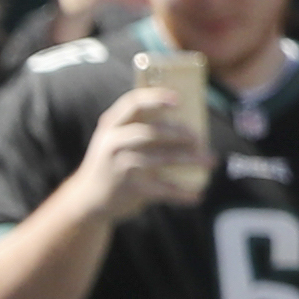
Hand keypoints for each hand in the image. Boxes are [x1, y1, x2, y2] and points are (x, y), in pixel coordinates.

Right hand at [76, 75, 214, 219]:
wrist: (87, 199)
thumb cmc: (111, 163)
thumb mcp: (115, 141)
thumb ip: (138, 128)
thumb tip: (185, 121)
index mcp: (111, 126)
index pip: (133, 103)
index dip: (157, 98)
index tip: (179, 99)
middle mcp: (114, 143)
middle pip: (152, 132)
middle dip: (180, 133)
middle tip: (199, 137)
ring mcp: (121, 166)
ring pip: (163, 159)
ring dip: (191, 159)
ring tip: (211, 160)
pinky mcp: (130, 188)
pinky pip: (163, 188)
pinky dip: (182, 192)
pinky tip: (198, 195)